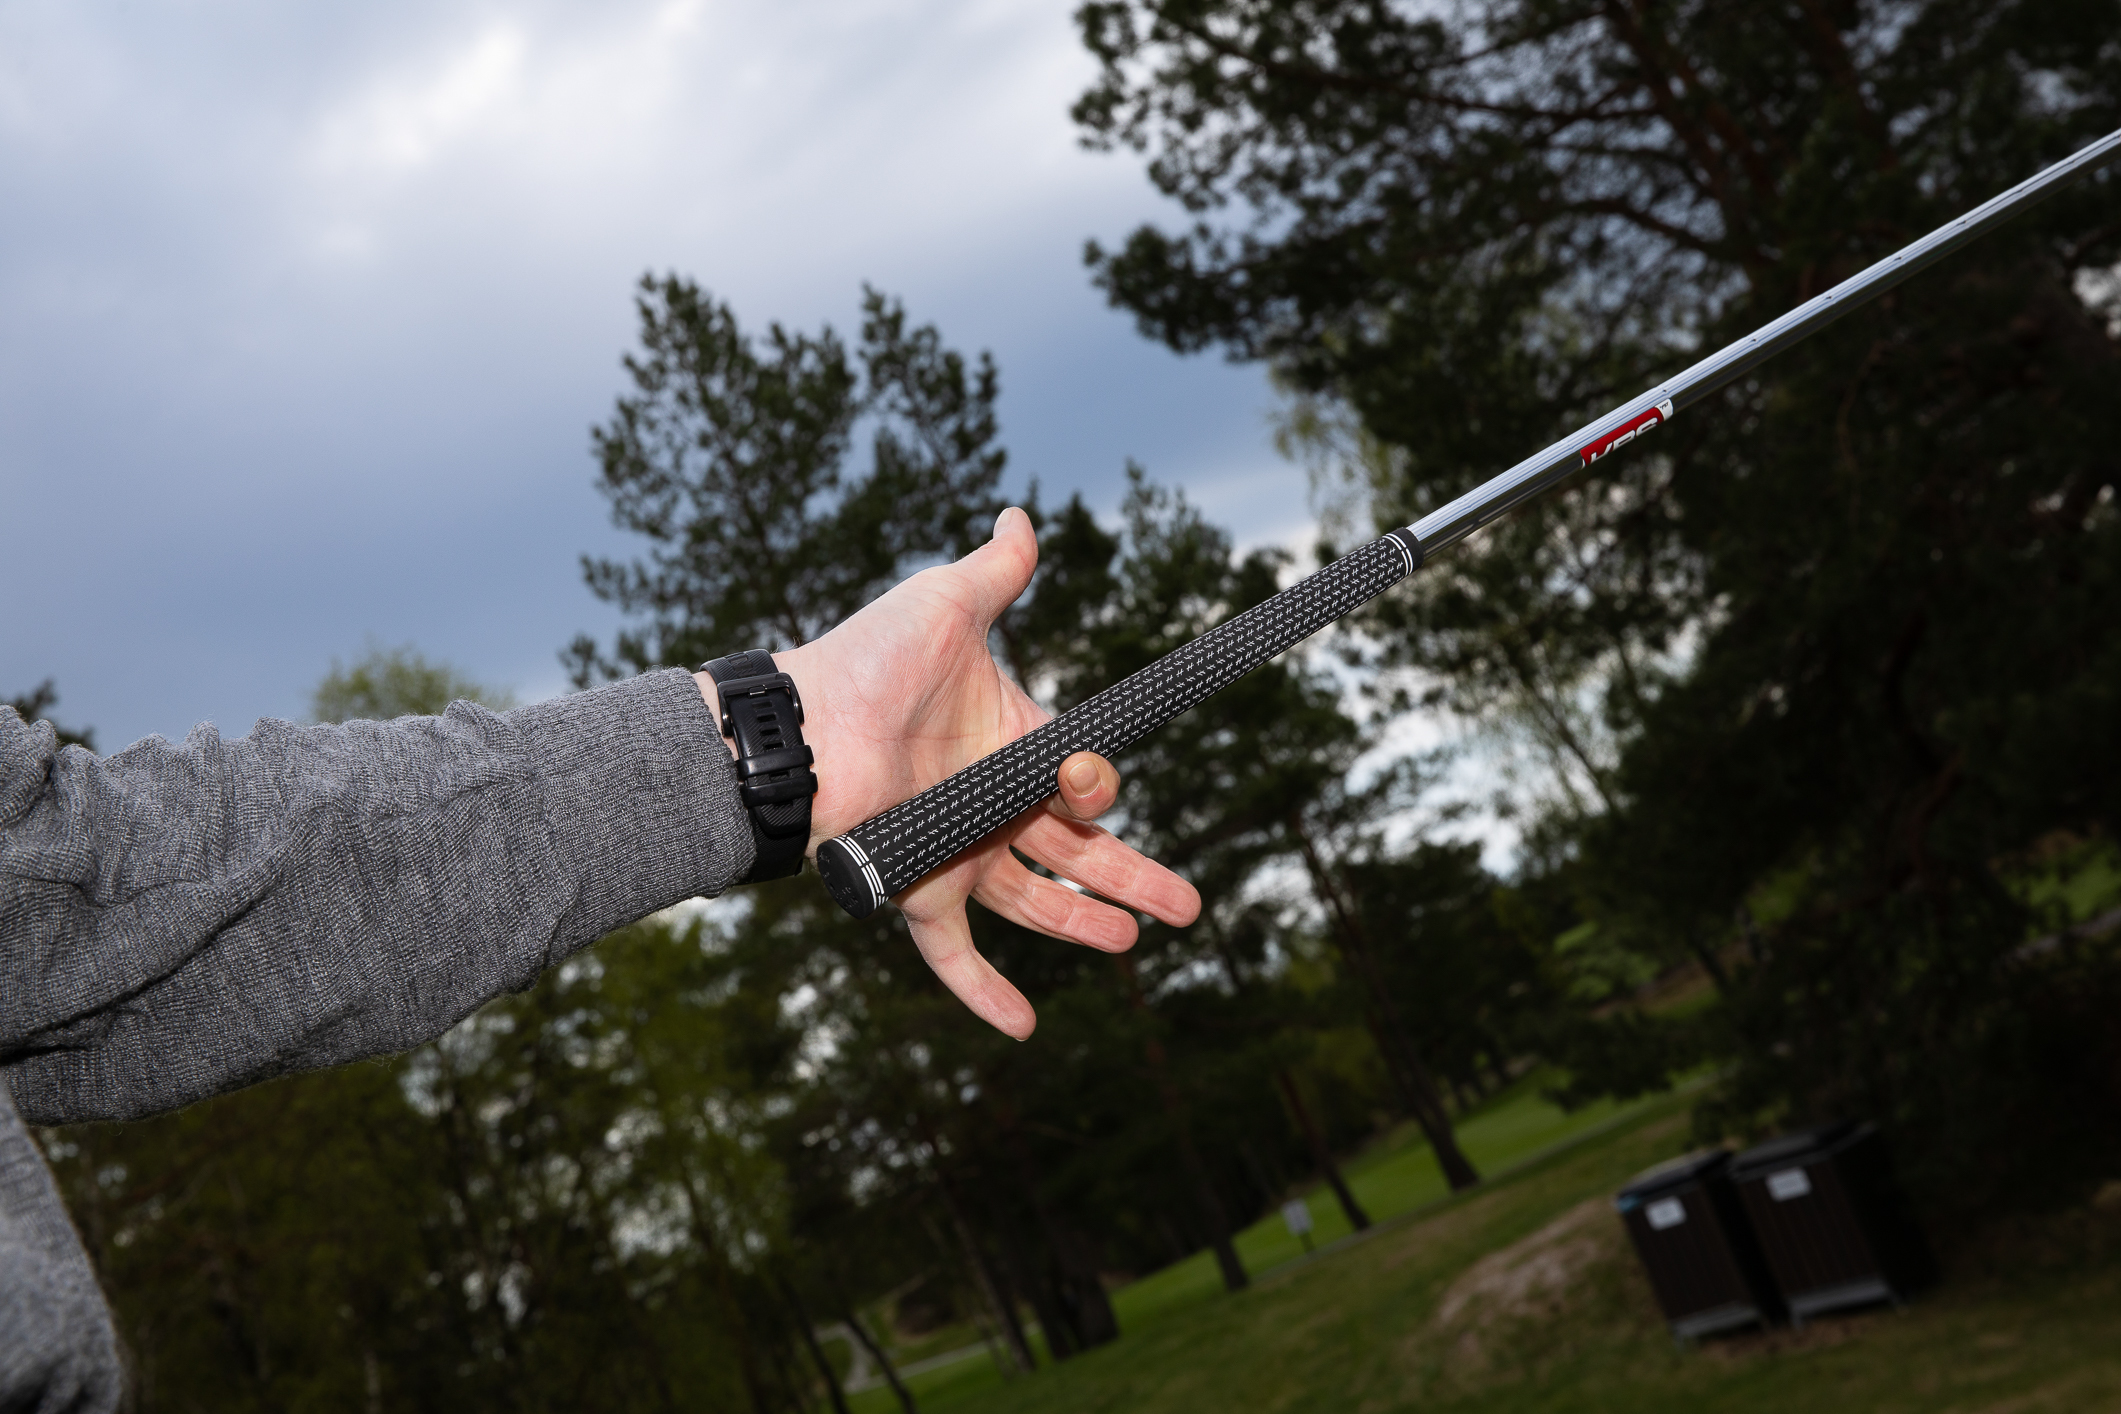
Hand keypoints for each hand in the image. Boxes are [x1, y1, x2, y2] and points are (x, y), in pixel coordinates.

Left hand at [704, 507, 1199, 1038]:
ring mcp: (957, 852)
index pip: (1080, 780)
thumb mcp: (947, 607)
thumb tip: (1019, 516)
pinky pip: (956, 956)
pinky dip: (986, 995)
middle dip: (1135, 878)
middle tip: (1189, 907)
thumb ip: (996, 572)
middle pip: (1078, 854)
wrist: (803, 726)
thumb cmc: (870, 661)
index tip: (1087, 780)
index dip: (1097, 788)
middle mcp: (990, 805)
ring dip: (1083, 925)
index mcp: (1009, 744)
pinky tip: (1024, 1028)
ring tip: (1132, 941)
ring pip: (1036, 904)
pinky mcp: (920, 890)